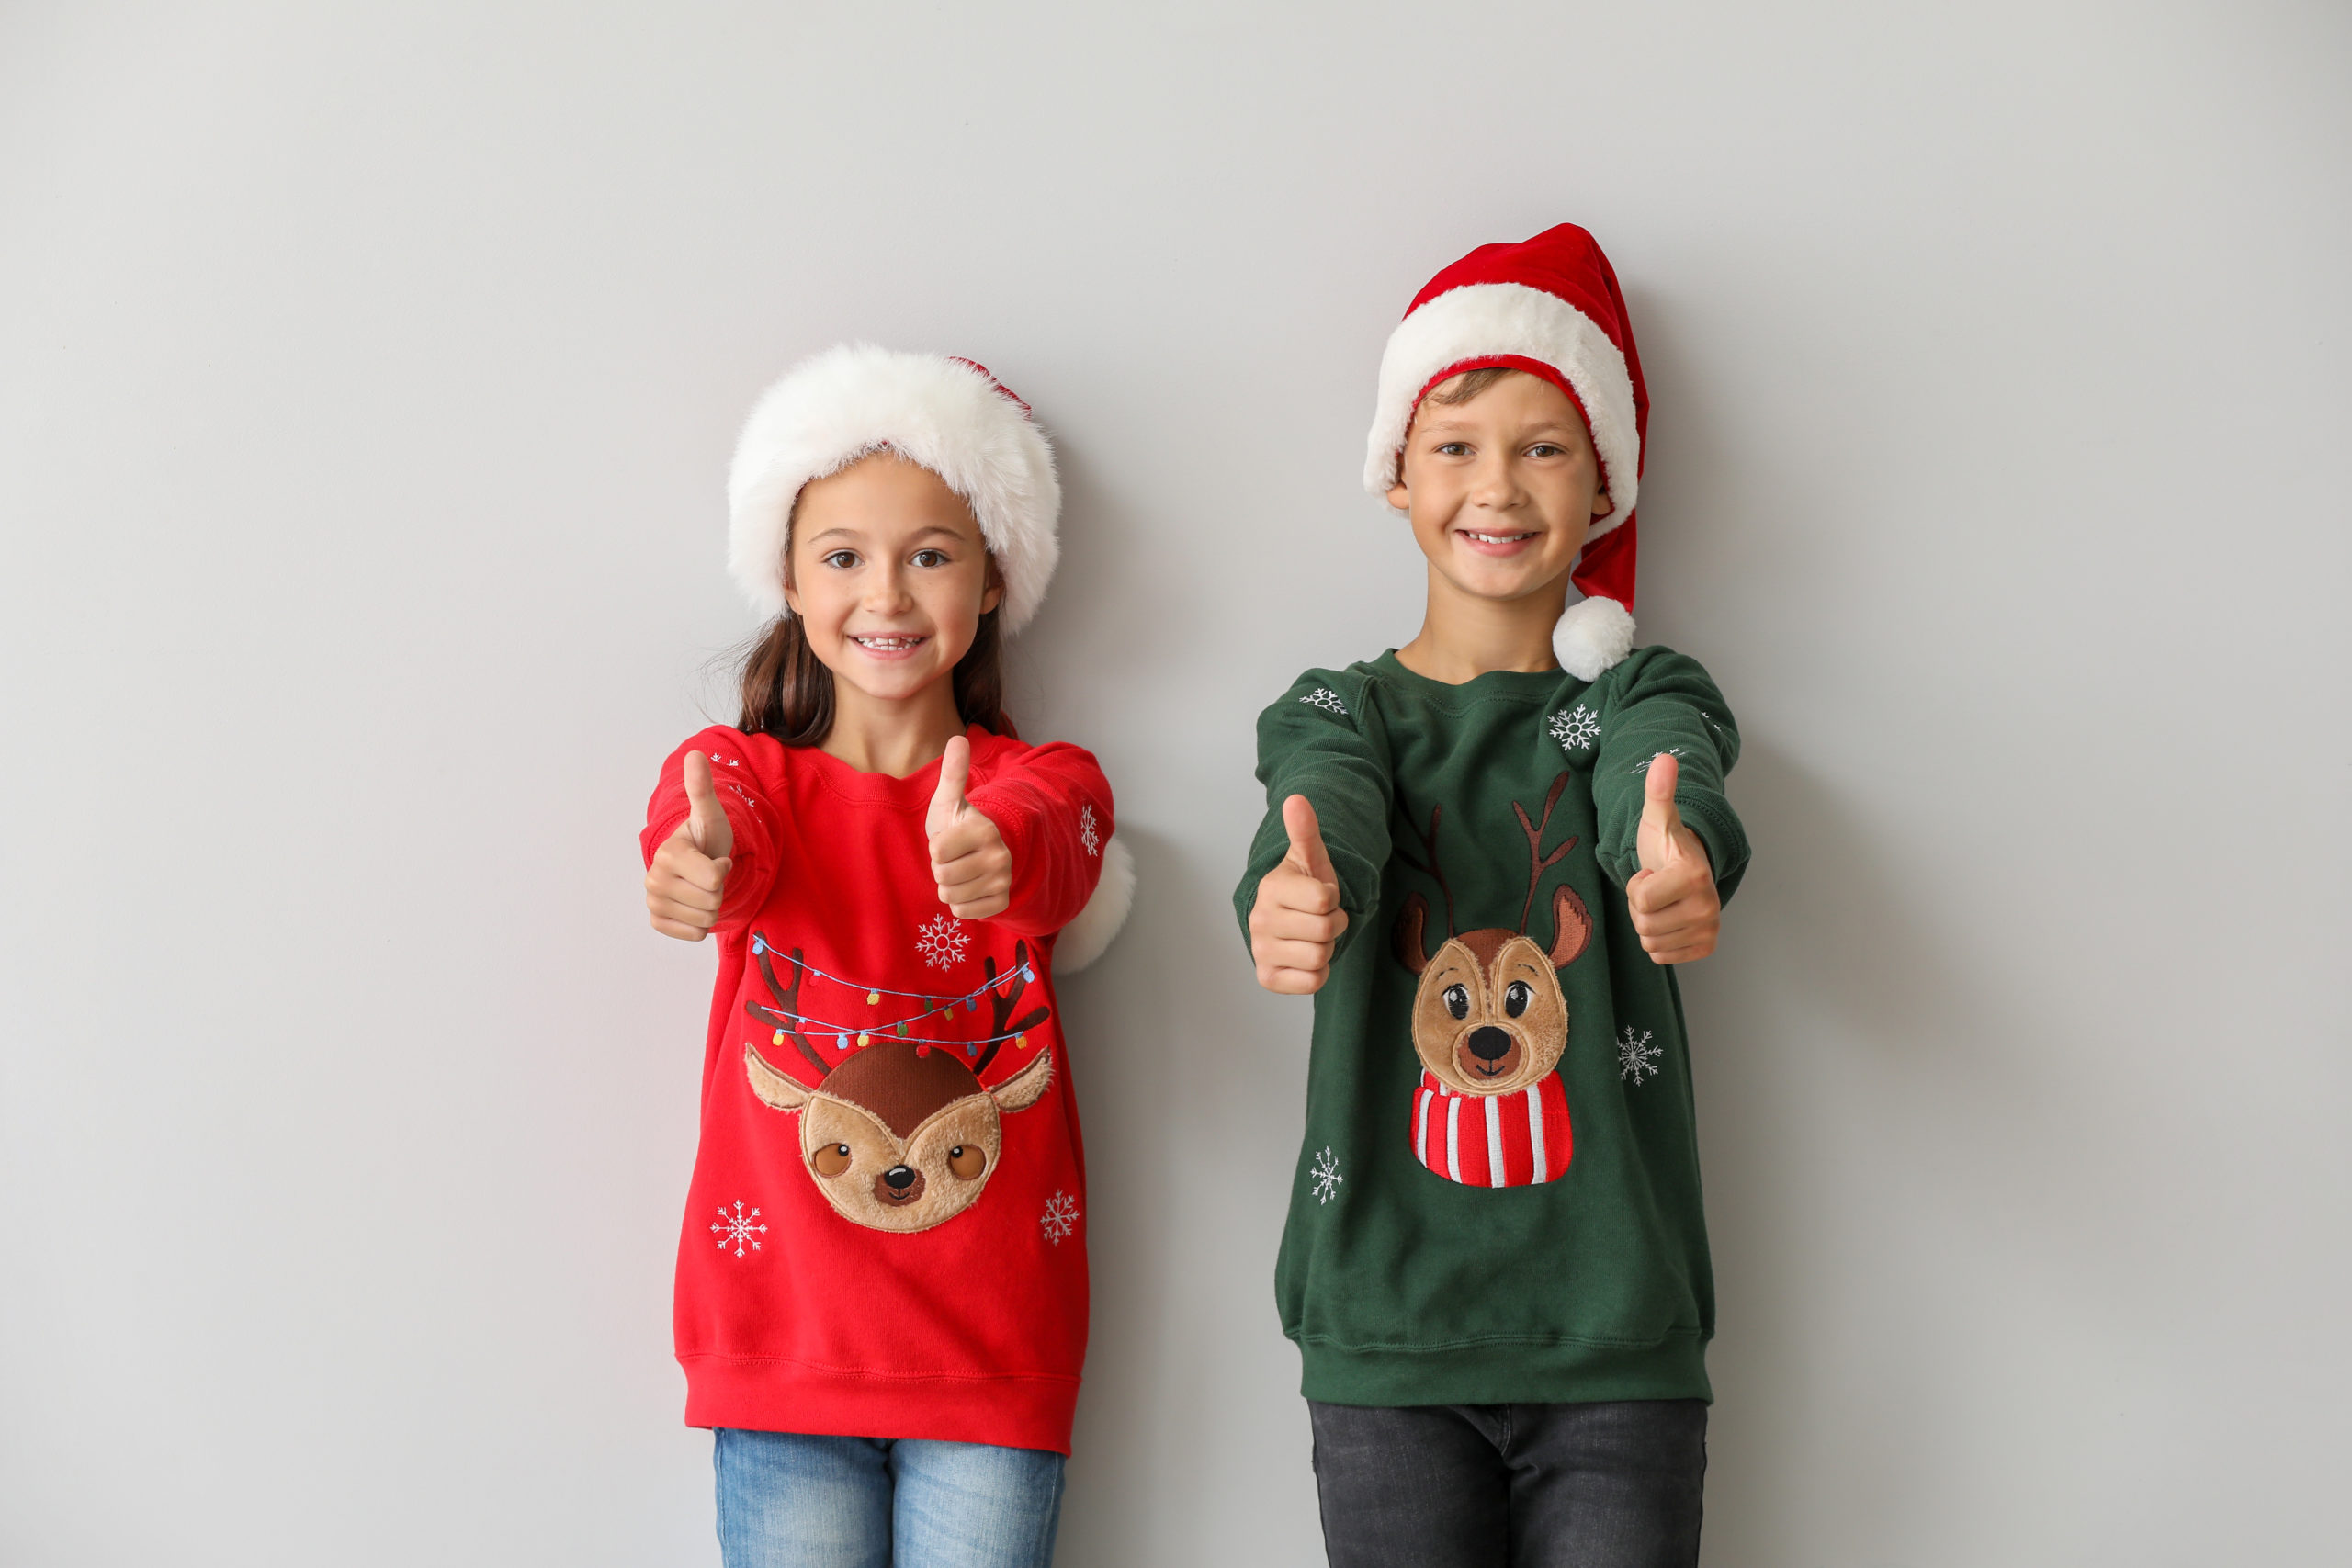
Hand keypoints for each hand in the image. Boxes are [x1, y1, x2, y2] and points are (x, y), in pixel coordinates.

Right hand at [646, 751, 733, 940]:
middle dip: (718, 889)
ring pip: (706, 921)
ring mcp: (653, 902)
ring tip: (702, 887)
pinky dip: (701, 923)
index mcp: (668, 854)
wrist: (696, 861)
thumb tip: (695, 755)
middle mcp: (654, 880)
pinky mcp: (657, 921)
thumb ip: (702, 789)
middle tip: (709, 874)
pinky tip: (694, 903)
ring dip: (712, 906)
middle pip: (712, 902)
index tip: (716, 858)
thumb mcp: (710, 814)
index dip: (724, 868)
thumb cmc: (706, 839)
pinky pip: (694, 935)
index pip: (715, 878)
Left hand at [928, 735, 1011, 918]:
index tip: (947, 840)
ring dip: (948, 886)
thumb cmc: (959, 824)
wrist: (983, 851)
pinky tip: (968, 886)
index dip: (935, 847)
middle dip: (941, 868)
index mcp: (984, 830)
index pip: (937, 852)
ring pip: (951, 896)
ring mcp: (1002, 881)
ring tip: (960, 870)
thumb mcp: (949, 799)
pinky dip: (960, 902)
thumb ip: (953, 772)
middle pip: (942, 876)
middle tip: (954, 857)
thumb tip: (958, 738)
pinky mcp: (1001, 902)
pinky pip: (963, 912)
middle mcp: (998, 857)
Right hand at [1250, 795, 1348, 993]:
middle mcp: (1259, 920)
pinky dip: (1318, 972)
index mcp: (1271, 888)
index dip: (1333, 899)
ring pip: (1320, 957)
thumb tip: (1296, 799)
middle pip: (1325, 931)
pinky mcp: (1267, 978)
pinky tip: (1306, 957)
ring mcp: (1260, 951)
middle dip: (1333, 925)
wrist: (1289, 921)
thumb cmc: (1304, 889)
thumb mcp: (1311, 859)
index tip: (1322, 896)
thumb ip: (1305, 831)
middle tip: (1320, 918)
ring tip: (1313, 936)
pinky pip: (1312, 982)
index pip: (1325, 900)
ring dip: (1327, 948)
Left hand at [1627, 753, 1719, 963]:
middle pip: (1644, 924)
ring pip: (1651, 942)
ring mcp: (1710, 929)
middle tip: (1656, 888)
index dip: (1636, 885)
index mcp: (1695, 876)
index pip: (1640, 900)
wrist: (1685, 869)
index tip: (1651, 872)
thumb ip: (1658, 791)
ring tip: (1662, 901)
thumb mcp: (1657, 819)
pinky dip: (1659, 941)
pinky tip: (1669, 918)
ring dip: (1649, 923)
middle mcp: (1709, 907)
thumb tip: (1663, 758)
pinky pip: (1661, 956)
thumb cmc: (1665, 847)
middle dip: (1641, 907)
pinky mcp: (1705, 947)